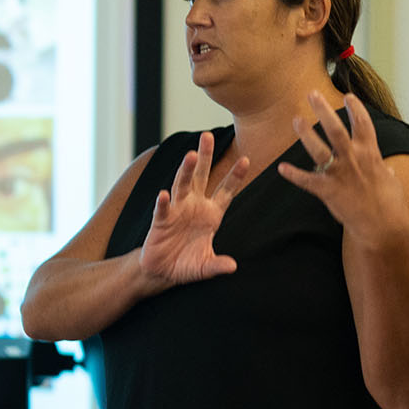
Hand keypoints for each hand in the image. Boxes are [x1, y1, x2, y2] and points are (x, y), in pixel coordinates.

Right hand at [137, 130, 251, 288]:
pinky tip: (164, 195)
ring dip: (185, 171)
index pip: (226, 191)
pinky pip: (163, 209)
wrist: (163, 272)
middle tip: (207, 136)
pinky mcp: (161, 221)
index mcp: (211, 214)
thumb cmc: (187, 264)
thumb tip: (232, 266)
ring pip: (182, 186)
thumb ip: (218, 265)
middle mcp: (194, 206)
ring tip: (191, 155)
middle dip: (205, 156)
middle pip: (201, 176)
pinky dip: (163, 202)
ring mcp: (177, 211)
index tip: (246, 159)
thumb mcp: (207, 267)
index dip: (235, 176)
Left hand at [276, 93, 408, 244]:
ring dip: (306, 134)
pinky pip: (307, 181)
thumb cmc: (391, 205)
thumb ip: (385, 172)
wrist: (383, 227)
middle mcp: (354, 159)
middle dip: (324, 110)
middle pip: (336, 129)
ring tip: (296, 120)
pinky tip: (281, 168)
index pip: (363, 124)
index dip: (356, 109)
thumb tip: (388, 171)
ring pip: (319, 149)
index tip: (348, 96)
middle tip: (312, 93)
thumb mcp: (392, 183)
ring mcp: (340, 174)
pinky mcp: (328, 191)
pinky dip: (294, 175)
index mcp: (371, 154)